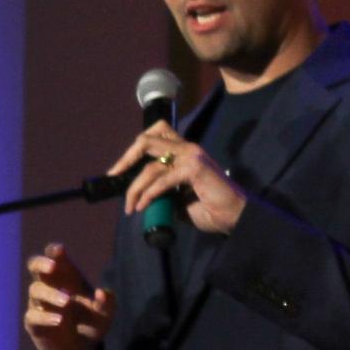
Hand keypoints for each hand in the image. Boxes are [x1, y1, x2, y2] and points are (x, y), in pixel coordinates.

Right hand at [23, 243, 113, 349]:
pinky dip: (45, 317)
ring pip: (35, 290)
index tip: (59, 250)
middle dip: (41, 263)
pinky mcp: (34, 324)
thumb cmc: (91, 323)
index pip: (55, 258)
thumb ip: (107, 303)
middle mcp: (50, 286)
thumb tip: (102, 292)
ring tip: (67, 302)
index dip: (55, 252)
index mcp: (66, 278)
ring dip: (51, 293)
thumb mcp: (105, 314)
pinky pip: (32, 316)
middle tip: (53, 266)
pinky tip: (59, 320)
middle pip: (35, 266)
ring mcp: (39, 304)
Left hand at [110, 122, 247, 235]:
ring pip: (151, 166)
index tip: (120, 169)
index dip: (134, 148)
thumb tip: (141, 196)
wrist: (234, 217)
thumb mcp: (179, 198)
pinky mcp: (195, 168)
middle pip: (146, 140)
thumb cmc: (211, 208)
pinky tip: (144, 205)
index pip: (156, 132)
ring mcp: (191, 156)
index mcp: (184, 151)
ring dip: (135, 188)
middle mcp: (187, 148)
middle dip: (125, 159)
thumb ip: (163, 191)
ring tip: (130, 207)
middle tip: (114, 177)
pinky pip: (163, 179)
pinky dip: (149, 193)